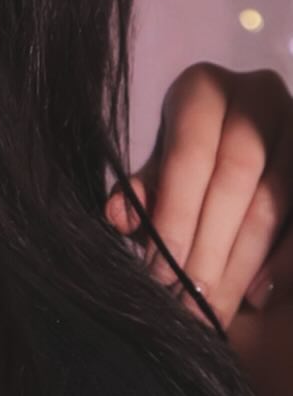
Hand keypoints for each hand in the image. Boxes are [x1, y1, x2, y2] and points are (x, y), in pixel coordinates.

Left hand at [105, 62, 292, 330]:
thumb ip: (144, 188)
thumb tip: (119, 218)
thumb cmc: (193, 146)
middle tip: (189, 299)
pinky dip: (285, 258)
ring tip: (216, 307)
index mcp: (205, 88)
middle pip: (237, 178)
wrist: (246, 124)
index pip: (191, 155)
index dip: (176, 215)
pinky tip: (260, 294)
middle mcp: (258, 95)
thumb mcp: (163, 157)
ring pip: (275, 198)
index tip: (159, 269)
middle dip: (210, 246)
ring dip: (245, 260)